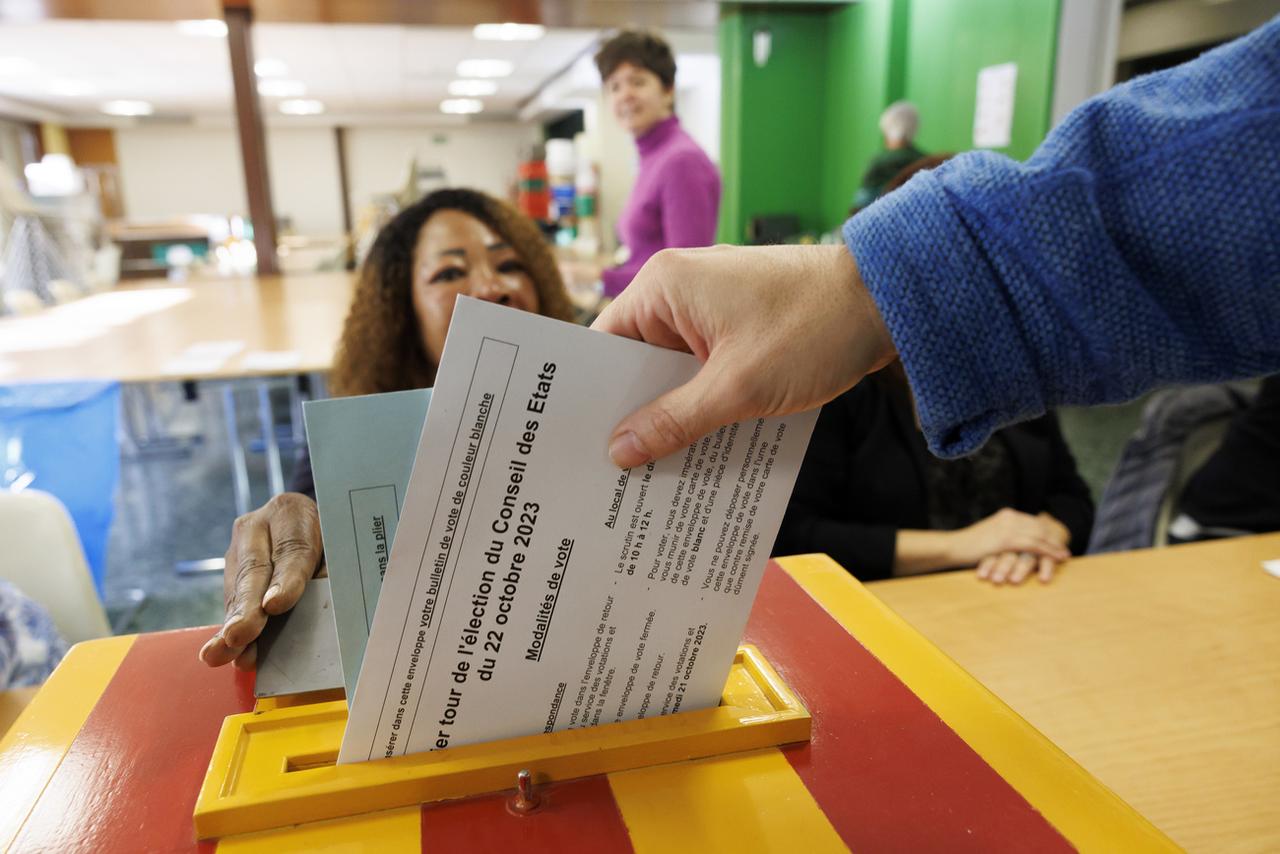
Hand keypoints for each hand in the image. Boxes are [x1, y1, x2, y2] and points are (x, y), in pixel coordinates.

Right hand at [199, 492, 323, 668]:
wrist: (306, 522)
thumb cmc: (329, 537)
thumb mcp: (337, 544)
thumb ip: (331, 572)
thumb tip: (328, 610)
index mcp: (291, 513)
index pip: (292, 549)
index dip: (285, 580)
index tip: (276, 605)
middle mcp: (258, 526)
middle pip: (255, 570)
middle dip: (248, 607)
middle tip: (240, 635)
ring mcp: (239, 548)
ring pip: (237, 590)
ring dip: (233, 624)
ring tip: (224, 650)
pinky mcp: (231, 571)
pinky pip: (231, 602)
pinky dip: (230, 628)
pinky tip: (222, 649)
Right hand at [591, 244, 895, 467]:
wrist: (894, 300)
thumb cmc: (814, 329)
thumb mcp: (738, 387)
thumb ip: (675, 421)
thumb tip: (620, 451)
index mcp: (665, 286)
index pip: (606, 344)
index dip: (594, 395)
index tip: (583, 442)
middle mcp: (683, 287)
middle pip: (640, 361)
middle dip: (637, 413)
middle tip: (618, 472)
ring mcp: (716, 304)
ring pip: (678, 369)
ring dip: (677, 413)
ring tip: (660, 469)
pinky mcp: (745, 322)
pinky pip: (709, 367)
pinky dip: (708, 401)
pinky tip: (708, 445)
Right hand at [950, 508, 1070, 584]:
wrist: (953, 546)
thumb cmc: (967, 546)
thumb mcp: (988, 536)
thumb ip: (1002, 536)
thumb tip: (1011, 545)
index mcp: (1006, 515)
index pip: (1032, 522)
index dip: (1046, 532)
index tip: (1055, 542)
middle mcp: (1009, 517)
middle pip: (1039, 527)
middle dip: (1053, 539)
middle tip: (1064, 550)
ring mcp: (1009, 527)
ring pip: (1040, 535)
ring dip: (1054, 546)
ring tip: (1064, 556)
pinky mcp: (1008, 539)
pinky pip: (1034, 545)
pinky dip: (1048, 551)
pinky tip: (1056, 558)